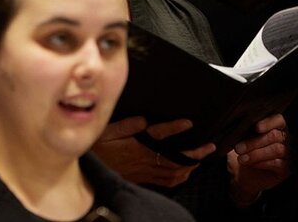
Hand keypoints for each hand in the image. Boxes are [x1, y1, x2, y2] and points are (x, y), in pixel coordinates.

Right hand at [93, 116, 214, 186]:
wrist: (92, 172)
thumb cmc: (98, 149)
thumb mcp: (105, 132)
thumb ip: (125, 125)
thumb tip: (144, 119)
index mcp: (137, 145)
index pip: (160, 135)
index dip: (175, 128)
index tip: (189, 122)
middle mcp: (145, 159)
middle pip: (176, 157)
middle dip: (196, 153)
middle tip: (210, 146)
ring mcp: (146, 171)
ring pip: (175, 171)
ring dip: (191, 165)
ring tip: (202, 158)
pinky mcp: (144, 179)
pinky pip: (167, 181)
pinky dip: (180, 178)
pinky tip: (185, 173)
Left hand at [228, 114, 289, 205]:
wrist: (241, 175)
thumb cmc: (242, 152)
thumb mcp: (239, 139)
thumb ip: (242, 130)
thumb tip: (236, 125)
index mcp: (274, 127)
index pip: (278, 120)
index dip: (268, 122)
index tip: (256, 127)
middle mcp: (284, 139)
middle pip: (275, 135)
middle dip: (254, 142)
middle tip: (238, 148)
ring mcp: (288, 154)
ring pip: (277, 149)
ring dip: (256, 154)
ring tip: (241, 159)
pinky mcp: (286, 168)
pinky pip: (278, 163)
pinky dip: (262, 163)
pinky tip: (250, 164)